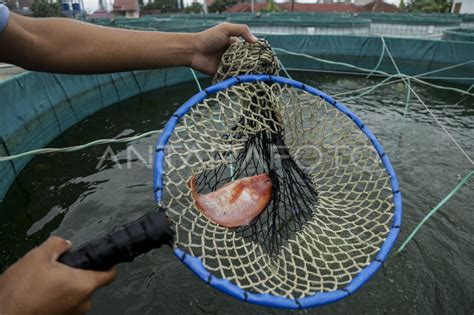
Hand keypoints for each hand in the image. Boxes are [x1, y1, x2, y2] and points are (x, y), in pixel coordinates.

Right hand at [0, 237, 115, 314]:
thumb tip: (67, 244)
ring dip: (65, 287)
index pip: (109, 274)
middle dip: (77, 275)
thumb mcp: (38, 256)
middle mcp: (84, 303)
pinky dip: (57, 298)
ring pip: (76, 295)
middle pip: (89, 284)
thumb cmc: (23, 288)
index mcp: (85, 284)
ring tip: (44, 282)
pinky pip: (66, 305)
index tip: (97, 259)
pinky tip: (40, 294)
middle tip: (57, 268)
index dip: (106, 264)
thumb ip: (57, 244)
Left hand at [191, 22, 257, 74]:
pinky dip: (237, 78)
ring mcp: (227, 65)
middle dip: (252, 64)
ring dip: (246, 71)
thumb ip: (242, 31)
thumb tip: (256, 41)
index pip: (248, 49)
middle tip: (259, 67)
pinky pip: (232, 77)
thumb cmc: (208, 38)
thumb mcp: (226, 29)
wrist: (193, 51)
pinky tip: (244, 79)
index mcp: (234, 44)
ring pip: (240, 69)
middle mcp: (232, 55)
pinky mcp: (222, 74)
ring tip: (254, 74)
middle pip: (246, 60)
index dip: (255, 52)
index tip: (263, 56)